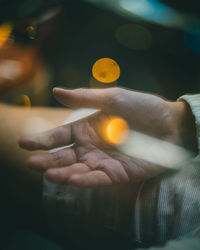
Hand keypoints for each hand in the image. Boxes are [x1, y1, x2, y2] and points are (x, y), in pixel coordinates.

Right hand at [19, 87, 195, 186]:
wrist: (170, 124)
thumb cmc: (143, 107)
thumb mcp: (113, 98)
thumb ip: (84, 98)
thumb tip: (55, 90)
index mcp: (86, 128)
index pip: (60, 136)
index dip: (42, 140)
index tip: (24, 143)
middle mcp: (90, 147)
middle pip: (64, 156)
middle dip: (48, 160)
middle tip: (32, 163)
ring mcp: (102, 162)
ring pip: (78, 170)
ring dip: (63, 173)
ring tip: (48, 174)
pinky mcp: (117, 174)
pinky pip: (98, 179)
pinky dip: (85, 180)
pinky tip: (72, 179)